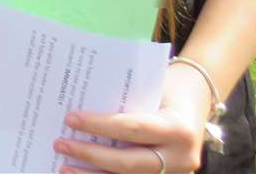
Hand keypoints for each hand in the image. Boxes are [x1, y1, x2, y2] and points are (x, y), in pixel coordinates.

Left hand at [55, 66, 208, 172]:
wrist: (195, 103)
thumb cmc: (165, 90)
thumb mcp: (150, 89)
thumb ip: (123, 101)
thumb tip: (77, 106)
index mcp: (177, 130)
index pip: (132, 129)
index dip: (100, 125)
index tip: (71, 119)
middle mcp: (180, 158)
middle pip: (128, 162)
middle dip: (91, 155)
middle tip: (60, 144)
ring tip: (65, 167)